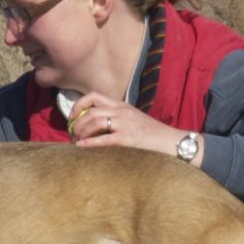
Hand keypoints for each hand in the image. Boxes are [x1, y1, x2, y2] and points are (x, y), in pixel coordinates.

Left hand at [67, 92, 202, 162]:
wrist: (172, 141)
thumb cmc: (151, 134)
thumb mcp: (132, 119)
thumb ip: (115, 118)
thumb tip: (92, 126)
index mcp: (121, 105)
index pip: (94, 96)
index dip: (78, 105)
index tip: (71, 118)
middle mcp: (121, 111)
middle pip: (90, 110)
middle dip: (76, 122)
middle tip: (72, 134)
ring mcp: (125, 123)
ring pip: (94, 121)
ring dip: (81, 132)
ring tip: (76, 142)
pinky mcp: (128, 138)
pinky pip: (104, 139)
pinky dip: (89, 142)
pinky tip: (82, 147)